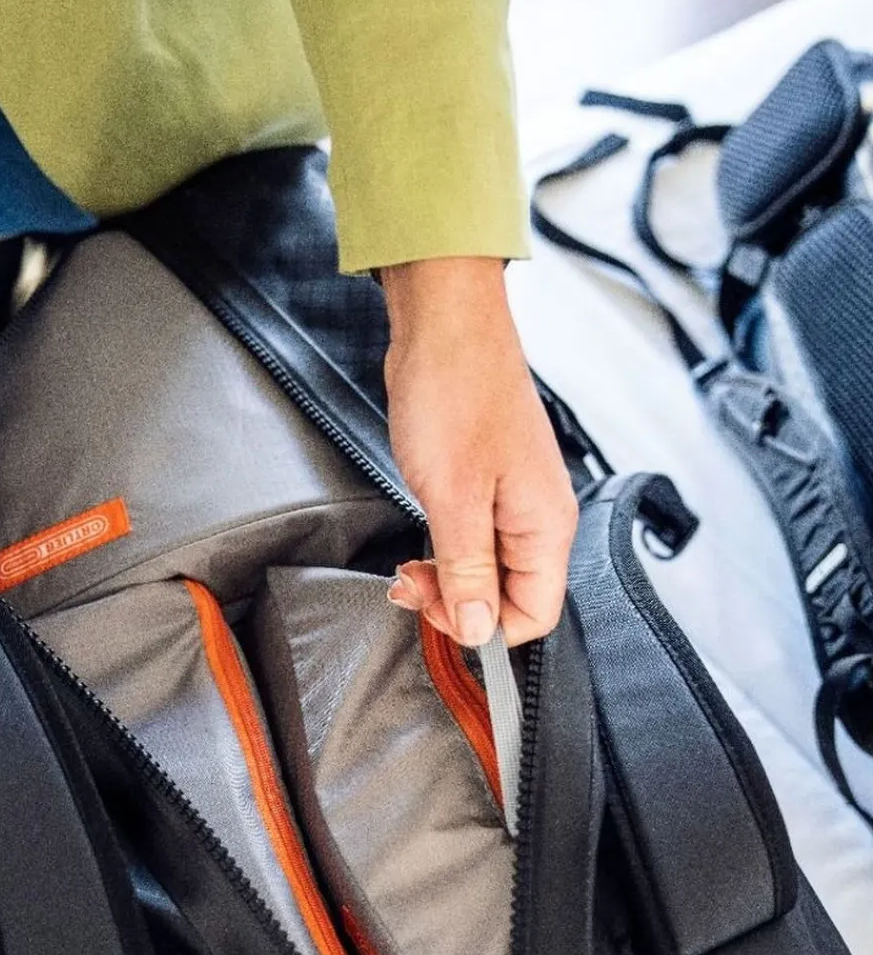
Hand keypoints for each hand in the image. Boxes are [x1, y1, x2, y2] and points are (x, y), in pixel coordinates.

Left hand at [381, 257, 576, 647]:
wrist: (445, 325)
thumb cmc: (455, 391)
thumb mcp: (453, 498)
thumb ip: (468, 571)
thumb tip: (479, 630)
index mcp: (546, 526)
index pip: (534, 615)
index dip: (484, 628)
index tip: (436, 613)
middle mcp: (539, 518)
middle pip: (509, 597)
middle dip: (456, 603)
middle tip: (410, 584)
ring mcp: (514, 501)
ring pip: (486, 571)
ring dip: (445, 578)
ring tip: (408, 565)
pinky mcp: (488, 485)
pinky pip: (474, 540)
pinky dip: (444, 549)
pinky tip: (420, 537)